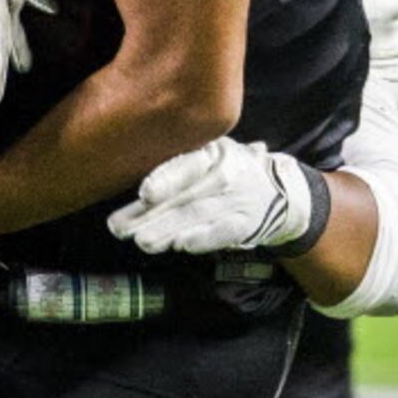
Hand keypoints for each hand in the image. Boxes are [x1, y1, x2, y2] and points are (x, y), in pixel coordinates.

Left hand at [108, 138, 329, 257]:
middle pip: (184, 196)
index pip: (188, 165)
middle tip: (120, 228)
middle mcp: (225, 174)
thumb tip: (129, 198)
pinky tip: (183, 245)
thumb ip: (169, 177)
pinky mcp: (245, 224)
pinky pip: (224, 231)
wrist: (277, 190)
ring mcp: (237, 199)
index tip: (145, 193)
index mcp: (212, 152)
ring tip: (143, 241)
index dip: (167, 179)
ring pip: (198, 215)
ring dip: (168, 230)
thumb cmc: (224, 173)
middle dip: (150, 215)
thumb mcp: (204, 160)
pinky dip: (204, 238)